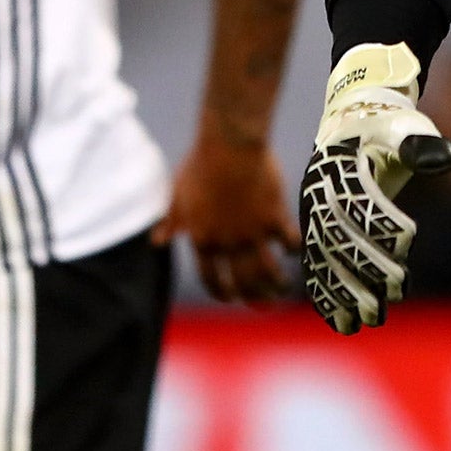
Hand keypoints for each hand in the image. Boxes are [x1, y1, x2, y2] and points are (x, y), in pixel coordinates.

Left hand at [154, 125, 298, 302]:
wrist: (230, 146)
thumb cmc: (200, 165)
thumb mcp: (178, 195)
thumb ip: (172, 221)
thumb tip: (156, 241)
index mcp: (203, 239)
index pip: (210, 278)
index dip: (220, 292)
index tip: (230, 298)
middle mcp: (228, 243)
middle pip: (242, 282)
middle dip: (252, 297)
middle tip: (261, 304)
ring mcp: (252, 232)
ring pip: (267, 271)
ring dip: (275, 285)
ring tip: (282, 288)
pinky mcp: (274, 217)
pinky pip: (288, 242)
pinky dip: (293, 250)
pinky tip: (295, 250)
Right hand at [301, 43, 450, 334]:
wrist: (351, 120)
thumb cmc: (385, 124)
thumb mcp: (405, 125)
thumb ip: (421, 142)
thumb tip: (446, 158)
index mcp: (342, 165)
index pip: (362, 200)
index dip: (384, 221)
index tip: (409, 240)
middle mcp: (322, 193)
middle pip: (340, 236)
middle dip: (366, 267)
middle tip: (396, 293)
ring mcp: (314, 214)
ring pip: (325, 258)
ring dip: (344, 292)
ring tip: (367, 322)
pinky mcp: (315, 230)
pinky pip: (317, 266)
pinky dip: (327, 295)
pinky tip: (342, 322)